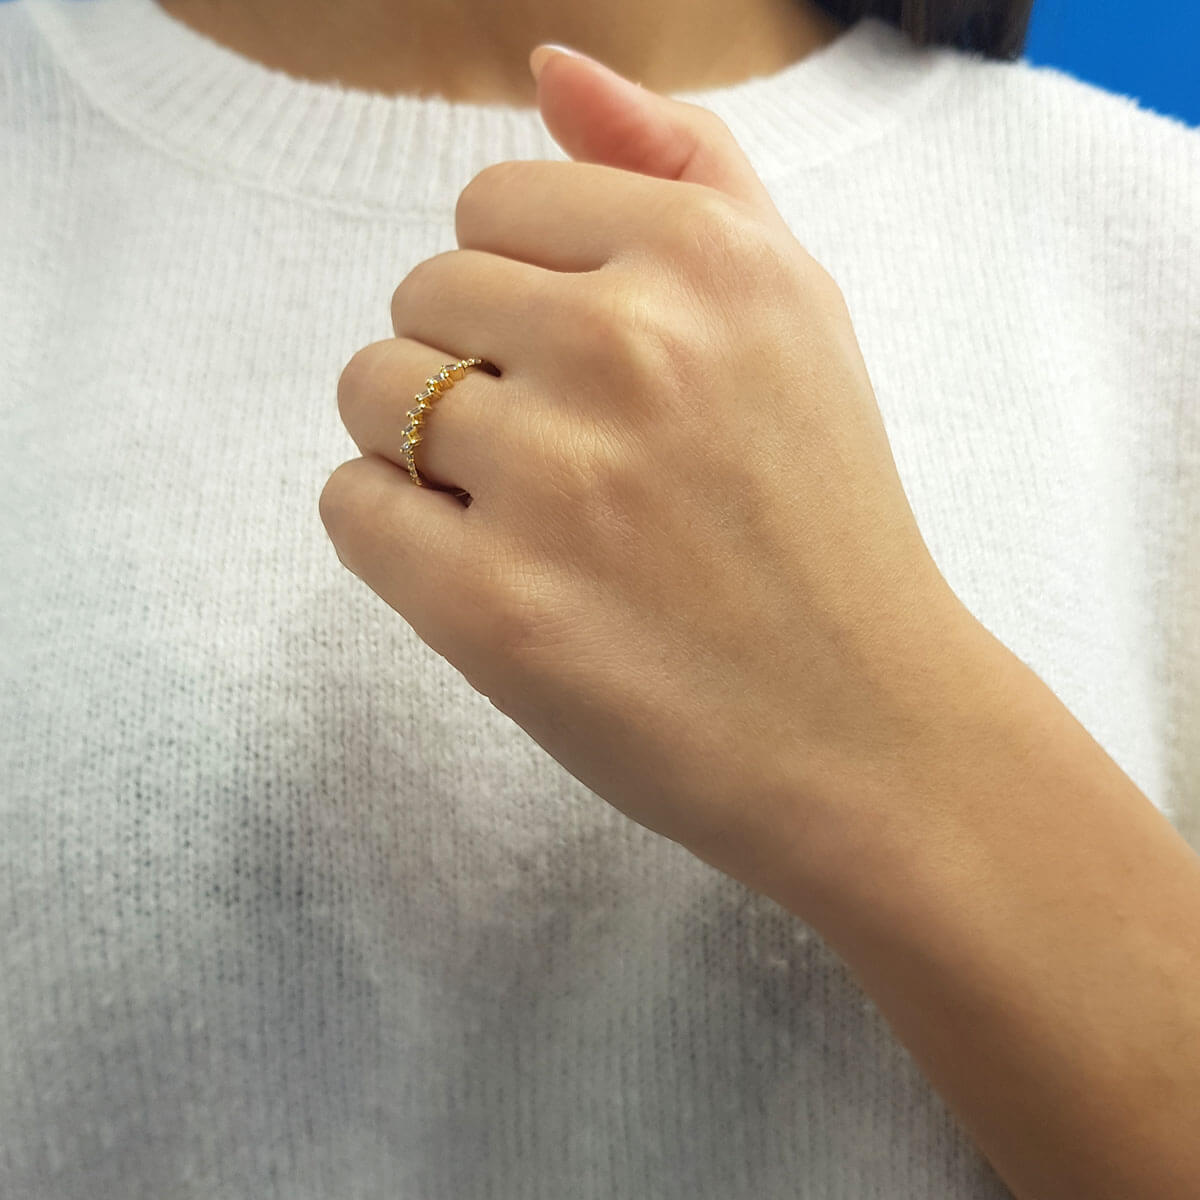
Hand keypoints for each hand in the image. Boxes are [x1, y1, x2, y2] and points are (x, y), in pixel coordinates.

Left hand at [320, 44, 983, 911]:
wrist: (865, 726)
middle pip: (420, 295)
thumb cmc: (826, 518)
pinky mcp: (495, 608)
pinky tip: (483, 571)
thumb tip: (548, 66)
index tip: (577, 370)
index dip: (519, 294)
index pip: (492, 204)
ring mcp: (557, 482)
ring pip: (368, 394)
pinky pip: (350, 507)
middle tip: (562, 458)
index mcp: (708, 257)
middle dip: (470, 368)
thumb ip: (685, 164)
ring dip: (418, 449)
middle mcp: (630, 347)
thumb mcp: (796, 308)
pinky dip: (393, 534)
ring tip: (521, 515)